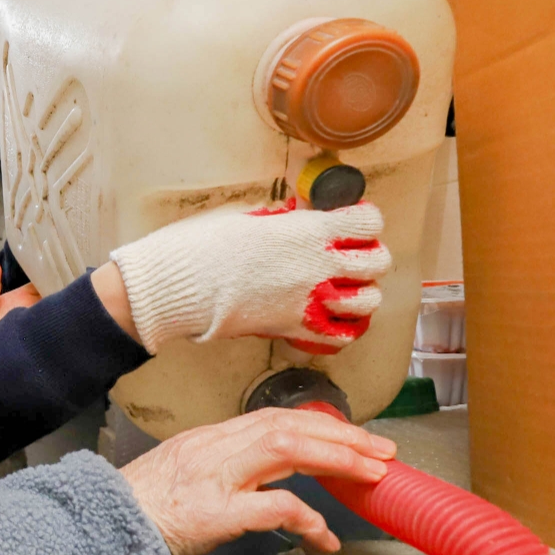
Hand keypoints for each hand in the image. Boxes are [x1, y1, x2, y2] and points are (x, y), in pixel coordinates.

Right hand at [106, 201, 390, 353]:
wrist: (177, 286)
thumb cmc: (201, 246)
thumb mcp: (245, 218)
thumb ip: (282, 221)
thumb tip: (296, 219)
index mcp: (307, 231)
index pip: (367, 222)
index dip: (364, 219)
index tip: (354, 221)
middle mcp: (318, 266)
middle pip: (377, 261)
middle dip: (370, 256)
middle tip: (352, 255)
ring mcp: (310, 300)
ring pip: (369, 300)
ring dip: (362, 293)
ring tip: (345, 288)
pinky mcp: (294, 328)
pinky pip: (340, 336)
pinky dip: (343, 328)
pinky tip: (331, 318)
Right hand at [119, 408, 395, 554]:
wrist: (101, 531)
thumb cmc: (139, 512)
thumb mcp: (182, 476)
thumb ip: (221, 469)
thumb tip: (262, 478)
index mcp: (207, 439)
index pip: (273, 418)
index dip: (320, 425)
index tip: (353, 437)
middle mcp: (213, 448)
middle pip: (288, 425)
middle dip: (342, 436)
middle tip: (382, 451)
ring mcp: (214, 478)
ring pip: (287, 449)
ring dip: (337, 459)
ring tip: (373, 474)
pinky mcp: (214, 514)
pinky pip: (275, 507)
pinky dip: (309, 518)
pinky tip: (324, 538)